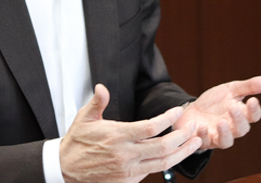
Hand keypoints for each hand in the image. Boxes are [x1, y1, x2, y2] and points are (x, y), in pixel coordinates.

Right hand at [60, 84, 201, 182]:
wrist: (65, 170)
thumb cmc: (76, 142)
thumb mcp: (84, 118)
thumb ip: (97, 102)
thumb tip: (102, 87)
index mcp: (117, 136)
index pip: (151, 127)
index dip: (169, 118)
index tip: (179, 111)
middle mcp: (125, 154)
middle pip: (163, 147)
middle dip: (183, 137)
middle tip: (194, 128)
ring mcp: (127, 170)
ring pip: (162, 163)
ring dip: (182, 153)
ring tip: (195, 143)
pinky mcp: (127, 181)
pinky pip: (151, 172)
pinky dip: (166, 163)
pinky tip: (175, 155)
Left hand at [174, 74, 260, 149]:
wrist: (191, 110)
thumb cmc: (215, 102)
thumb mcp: (230, 90)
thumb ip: (250, 86)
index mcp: (240, 115)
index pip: (253, 116)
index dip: (254, 110)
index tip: (252, 100)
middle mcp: (231, 128)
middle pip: (241, 130)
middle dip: (238, 120)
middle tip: (233, 108)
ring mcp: (217, 136)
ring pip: (226, 141)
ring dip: (224, 133)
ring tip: (221, 122)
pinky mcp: (203, 140)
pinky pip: (204, 142)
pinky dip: (203, 136)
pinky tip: (201, 126)